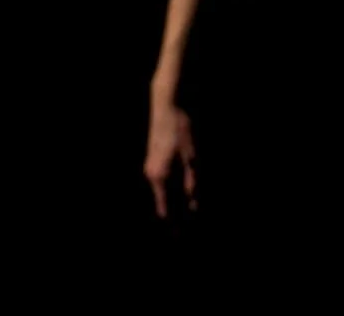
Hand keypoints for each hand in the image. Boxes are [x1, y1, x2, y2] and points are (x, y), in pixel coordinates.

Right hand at [144, 97, 197, 218]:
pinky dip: (172, 187)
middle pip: (164, 200)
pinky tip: (183, 189)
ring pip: (163, 190)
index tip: (177, 237)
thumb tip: (192, 202)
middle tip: (185, 227)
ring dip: (175, 199)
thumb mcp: (191, 156)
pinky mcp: (153, 160)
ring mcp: (150, 167)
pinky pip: (163, 180)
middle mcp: (151, 175)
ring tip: (188, 210)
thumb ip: (191, 180)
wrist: (166, 106)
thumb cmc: (180, 130)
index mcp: (160, 177)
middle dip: (175, 213)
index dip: (173, 222)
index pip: (165, 207)